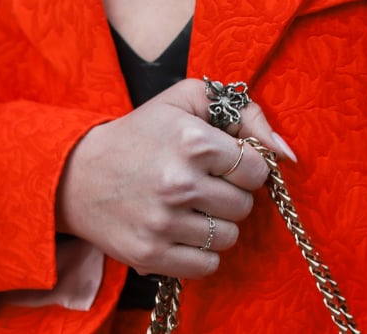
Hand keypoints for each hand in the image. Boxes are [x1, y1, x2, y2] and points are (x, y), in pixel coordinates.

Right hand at [55, 78, 295, 279]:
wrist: (78, 175)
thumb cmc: (141, 134)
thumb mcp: (187, 100)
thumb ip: (245, 112)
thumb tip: (288, 154)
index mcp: (191, 141)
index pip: (256, 169)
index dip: (244, 166)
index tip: (224, 163)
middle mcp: (179, 183)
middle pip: (244, 205)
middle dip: (230, 194)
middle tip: (204, 184)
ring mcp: (164, 223)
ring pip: (229, 237)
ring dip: (217, 223)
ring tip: (192, 206)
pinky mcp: (151, 255)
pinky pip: (208, 265)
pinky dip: (202, 251)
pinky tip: (183, 230)